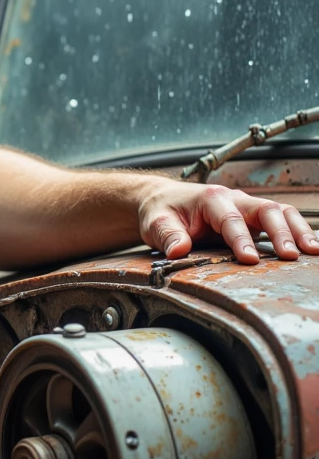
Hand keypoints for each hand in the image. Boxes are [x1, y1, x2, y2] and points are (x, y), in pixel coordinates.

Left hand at [137, 179, 318, 264]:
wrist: (162, 199)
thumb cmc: (161, 210)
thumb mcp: (155, 223)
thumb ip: (167, 235)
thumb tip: (178, 251)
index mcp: (211, 199)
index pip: (231, 219)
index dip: (241, 239)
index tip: (250, 260)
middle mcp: (234, 199)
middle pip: (266, 210)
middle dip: (281, 233)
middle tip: (291, 256)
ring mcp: (246, 208)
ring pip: (280, 213)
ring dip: (298, 230)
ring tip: (313, 251)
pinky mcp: (252, 219)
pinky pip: (280, 221)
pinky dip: (296, 231)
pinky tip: (309, 247)